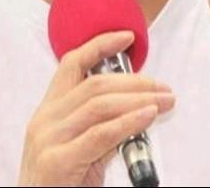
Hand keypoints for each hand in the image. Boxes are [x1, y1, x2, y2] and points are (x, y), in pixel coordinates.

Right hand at [18, 31, 175, 185]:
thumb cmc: (59, 185)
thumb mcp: (80, 150)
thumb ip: (103, 128)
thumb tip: (138, 110)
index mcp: (49, 112)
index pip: (71, 65)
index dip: (99, 45)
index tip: (127, 37)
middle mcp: (45, 120)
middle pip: (94, 84)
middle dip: (134, 81)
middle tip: (163, 86)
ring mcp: (48, 139)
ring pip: (98, 104)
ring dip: (138, 99)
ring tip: (164, 100)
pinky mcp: (57, 161)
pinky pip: (98, 135)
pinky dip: (127, 122)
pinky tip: (147, 116)